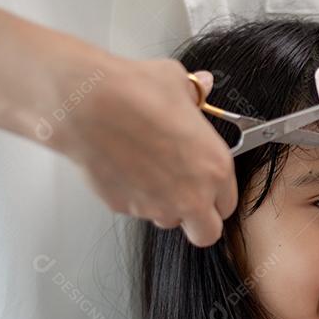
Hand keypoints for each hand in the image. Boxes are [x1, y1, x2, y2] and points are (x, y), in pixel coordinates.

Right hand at [47, 56, 237, 246]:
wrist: (89, 104)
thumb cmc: (136, 92)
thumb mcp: (178, 84)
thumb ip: (195, 96)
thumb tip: (201, 87)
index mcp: (215, 168)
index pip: (228, 204)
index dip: (217, 195)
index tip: (208, 184)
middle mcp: (191, 195)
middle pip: (206, 233)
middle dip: (198, 220)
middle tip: (186, 195)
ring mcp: (157, 206)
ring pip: (167, 220)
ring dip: (164, 205)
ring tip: (149, 171)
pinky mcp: (124, 208)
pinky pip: (135, 208)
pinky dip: (132, 194)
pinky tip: (124, 165)